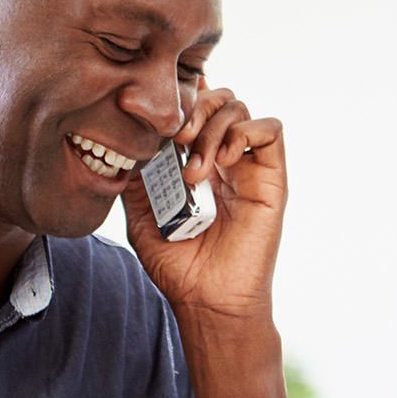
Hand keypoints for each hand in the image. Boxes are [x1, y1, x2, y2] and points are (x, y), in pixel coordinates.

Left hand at [121, 80, 284, 320]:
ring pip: (240, 108)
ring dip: (213, 127)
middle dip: (195, 108)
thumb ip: (135, 179)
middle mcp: (224, 159)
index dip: (182, 97)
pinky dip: (245, 132)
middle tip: (178, 140)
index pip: (196, 109)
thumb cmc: (178, 266)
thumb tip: (125, 143)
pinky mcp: (271, 178)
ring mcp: (248, 167)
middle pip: (218, 98)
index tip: (159, 114)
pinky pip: (271, 129)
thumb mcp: (140, 217)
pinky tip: (224, 161)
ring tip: (196, 167)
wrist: (207, 300)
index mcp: (195, 163)